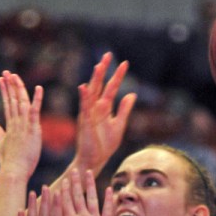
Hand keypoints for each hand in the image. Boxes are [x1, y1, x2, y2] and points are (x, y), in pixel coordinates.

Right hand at [0, 71, 43, 178]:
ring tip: (14, 75)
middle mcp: (15, 123)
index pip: (7, 104)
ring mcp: (23, 125)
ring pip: (21, 102)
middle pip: (12, 99)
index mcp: (9, 126)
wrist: (13, 171)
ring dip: (18, 88)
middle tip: (6, 72)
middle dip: (9, 85)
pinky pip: (35, 111)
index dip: (4, 91)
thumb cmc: (8, 161)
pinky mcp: (32, 129)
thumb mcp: (0, 145)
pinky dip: (37, 99)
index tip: (1, 79)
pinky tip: (38, 88)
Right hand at [63, 169, 114, 215]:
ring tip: (88, 172)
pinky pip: (108, 209)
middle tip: (74, 171)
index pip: (65, 203)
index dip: (64, 191)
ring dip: (89, 184)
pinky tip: (109, 188)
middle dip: (75, 183)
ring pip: (92, 198)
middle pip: (77, 196)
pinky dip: (109, 198)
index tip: (63, 181)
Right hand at [72, 52, 135, 177]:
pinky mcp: (84, 123)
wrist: (95, 160)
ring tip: (98, 66)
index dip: (117, 76)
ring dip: (94, 80)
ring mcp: (89, 114)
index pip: (111, 88)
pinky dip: (84, 97)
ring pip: (91, 93)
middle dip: (103, 71)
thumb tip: (131, 94)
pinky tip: (84, 87)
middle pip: (99, 85)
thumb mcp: (119, 125)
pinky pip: (84, 108)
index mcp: (103, 109)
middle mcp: (95, 108)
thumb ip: (124, 110)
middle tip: (108, 55)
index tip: (124, 63)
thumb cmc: (104, 146)